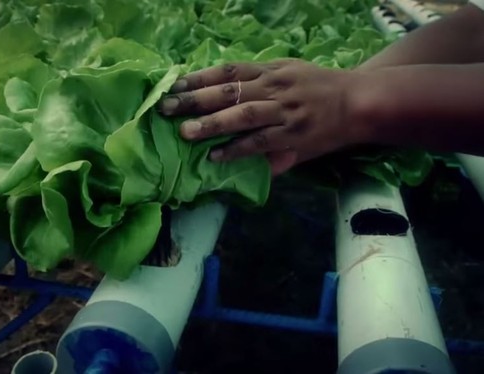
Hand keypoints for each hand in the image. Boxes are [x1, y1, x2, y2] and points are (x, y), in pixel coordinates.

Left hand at [158, 59, 367, 175]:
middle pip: (229, 91)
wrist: (358, 102)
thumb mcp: (288, 73)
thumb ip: (258, 82)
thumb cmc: (318, 88)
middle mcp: (274, 87)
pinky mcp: (294, 135)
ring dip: (213, 124)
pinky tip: (216, 156)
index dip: (199, 77)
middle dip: (195, 99)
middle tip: (166, 107)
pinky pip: (262, 142)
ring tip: (186, 132)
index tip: (173, 85)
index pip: (228, 71)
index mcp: (270, 71)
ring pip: (243, 115)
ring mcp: (285, 111)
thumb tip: (217, 95)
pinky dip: (238, 149)